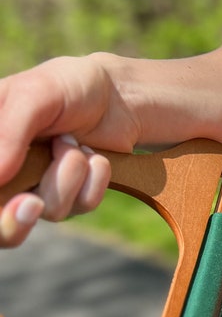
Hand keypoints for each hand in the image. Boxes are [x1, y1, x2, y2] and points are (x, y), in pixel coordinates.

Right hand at [0, 56, 135, 245]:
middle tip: (32, 203)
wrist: (116, 96)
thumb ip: (10, 132)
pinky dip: (94, 178)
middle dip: (16, 221)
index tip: (19, 198)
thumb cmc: (66, 87)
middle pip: (4, 229)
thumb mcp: (33, 95)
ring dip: (69, 172)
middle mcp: (9, 176)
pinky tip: (93, 155)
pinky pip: (83, 205)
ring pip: (51, 210)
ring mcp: (41, 190)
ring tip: (72, 141)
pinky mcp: (74, 198)